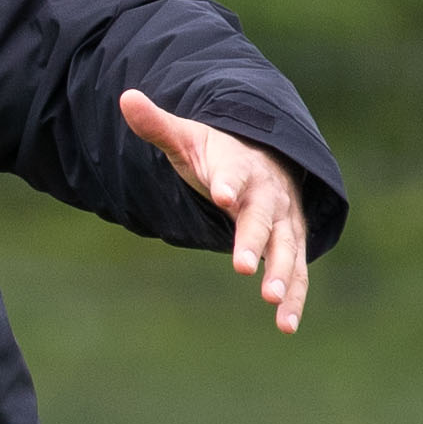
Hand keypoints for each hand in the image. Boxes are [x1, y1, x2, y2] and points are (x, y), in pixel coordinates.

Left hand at [121, 88, 311, 334]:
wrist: (267, 158)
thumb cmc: (219, 154)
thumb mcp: (188, 139)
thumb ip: (158, 125)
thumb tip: (125, 97)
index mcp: (239, 167)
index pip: (232, 173)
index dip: (226, 182)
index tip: (220, 193)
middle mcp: (267, 194)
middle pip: (261, 217)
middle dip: (253, 240)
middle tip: (243, 267)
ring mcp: (284, 221)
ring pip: (286, 248)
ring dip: (282, 274)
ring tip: (272, 301)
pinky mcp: (292, 245)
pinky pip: (297, 272)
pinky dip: (294, 298)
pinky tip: (286, 326)